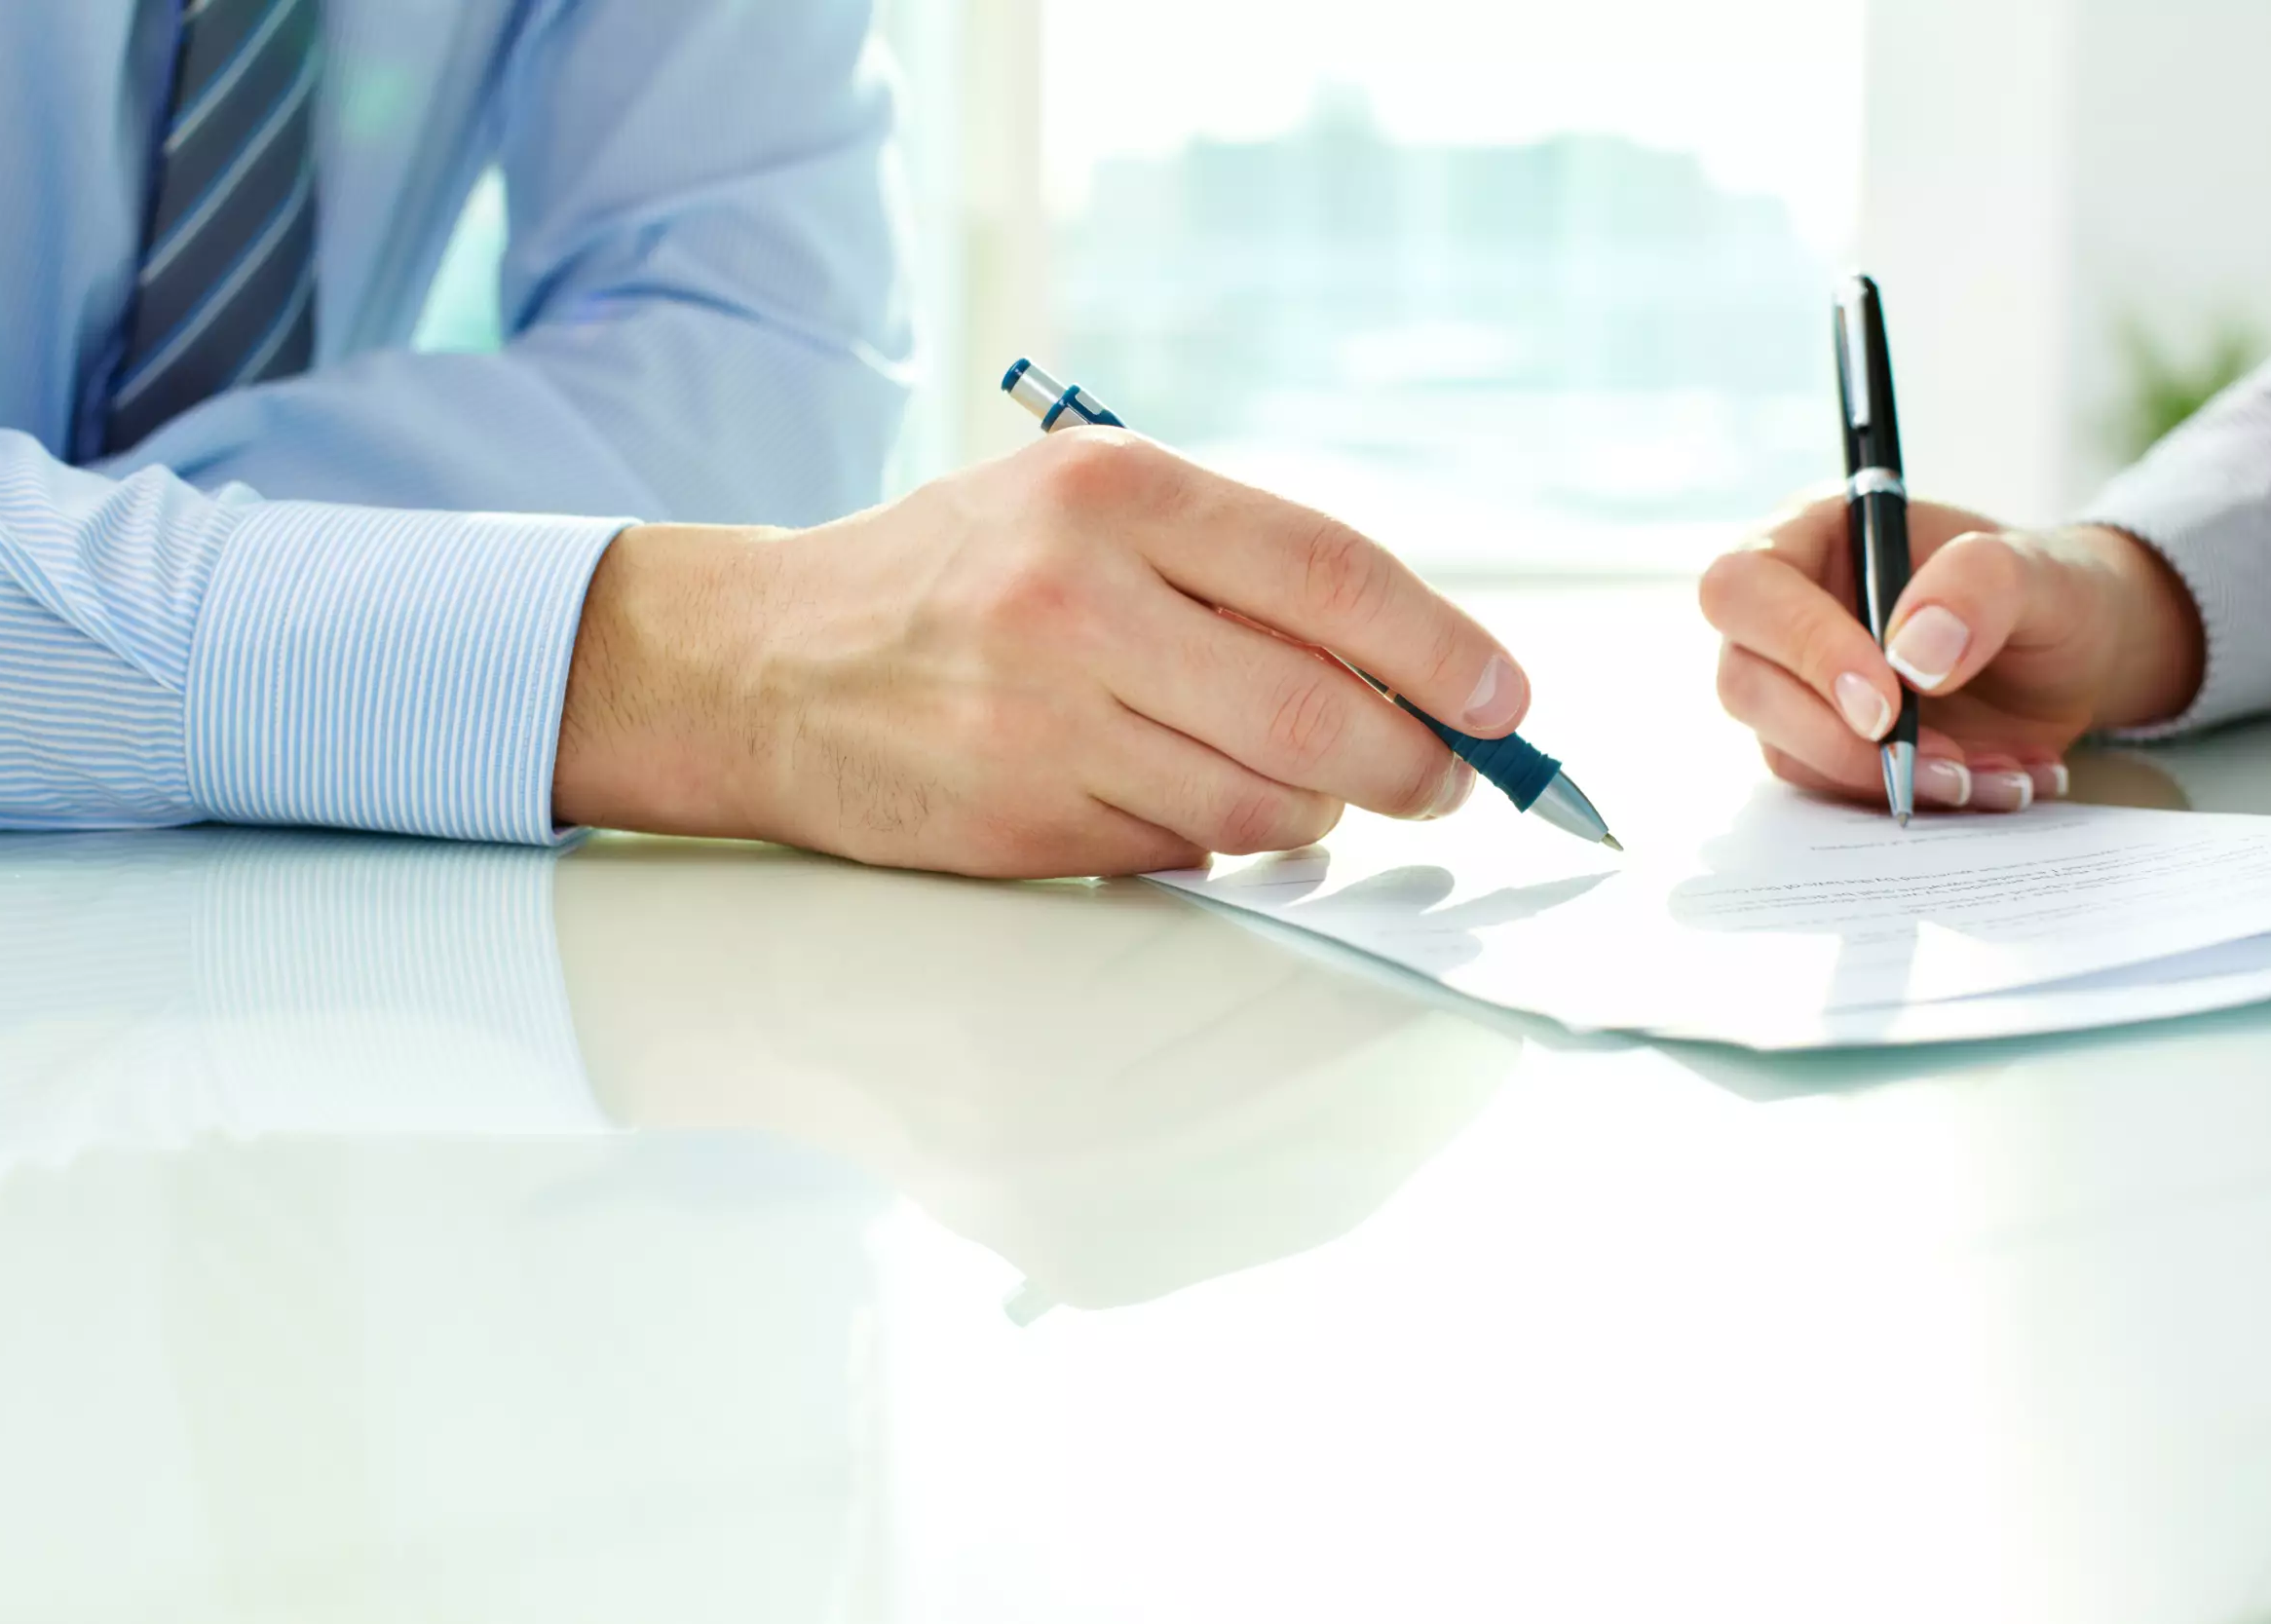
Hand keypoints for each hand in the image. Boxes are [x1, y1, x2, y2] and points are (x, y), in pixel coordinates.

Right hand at [553, 431, 1531, 876]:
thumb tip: (1409, 663)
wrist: (766, 663)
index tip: (1504, 700)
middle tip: (1446, 778)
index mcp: (1112, 493)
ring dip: (1316, 812)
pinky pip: (1181, 853)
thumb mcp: (1081, 503)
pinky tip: (1176, 797)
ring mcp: (1043, 723)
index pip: (1332, 574)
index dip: (1445, 648)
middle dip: (1417, 763)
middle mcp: (1078, 601)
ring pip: (1261, 805)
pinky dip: (1214, 839)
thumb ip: (1231, 562)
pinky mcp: (1020, 824)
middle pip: (1319, 712)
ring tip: (1306, 787)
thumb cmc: (951, 575)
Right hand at [1697, 492, 2203, 811]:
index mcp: (1815, 539)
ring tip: (1988, 774)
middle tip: (1938, 760)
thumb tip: (1911, 655)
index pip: (1748, 589)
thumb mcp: (2044, 572)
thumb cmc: (2053, 593)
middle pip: (1745, 683)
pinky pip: (1836, 790)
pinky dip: (1912, 799)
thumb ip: (1981, 587)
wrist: (2081, 660)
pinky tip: (1987, 781)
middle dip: (1839, 738)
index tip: (1886, 701)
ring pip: (1786, 750)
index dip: (1801, 646)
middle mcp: (1788, 614)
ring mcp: (1799, 687)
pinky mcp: (1826, 747)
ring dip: (1886, 779)